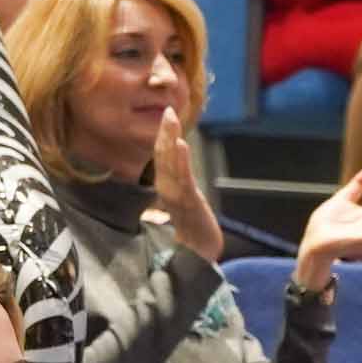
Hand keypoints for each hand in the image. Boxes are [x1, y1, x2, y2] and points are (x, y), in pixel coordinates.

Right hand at [143, 108, 224, 261]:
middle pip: (163, 155)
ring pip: (170, 164)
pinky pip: (182, 179)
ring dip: (171, 141)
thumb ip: (178, 179)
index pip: (162, 155)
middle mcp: (166, 188)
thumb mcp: (183, 197)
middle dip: (165, 132)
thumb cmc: (191, 224)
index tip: (168, 113)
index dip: (163, 134)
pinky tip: (182, 146)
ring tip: (172, 122)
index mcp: (165, 185)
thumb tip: (177, 160)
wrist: (199, 251)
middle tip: (168, 110)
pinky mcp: (188, 203)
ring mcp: (175, 195)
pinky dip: (181, 161)